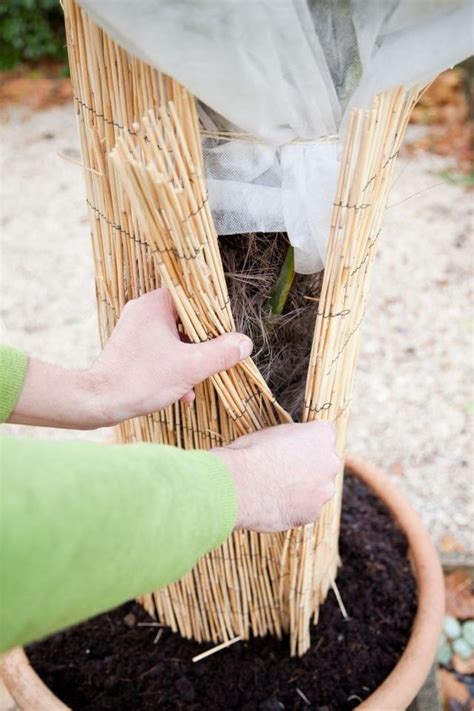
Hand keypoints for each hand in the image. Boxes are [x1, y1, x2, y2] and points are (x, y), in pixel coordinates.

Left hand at [87, 289, 252, 424]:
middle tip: (217, 358)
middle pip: (188, 319)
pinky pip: (162, 350)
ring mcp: (136, 330)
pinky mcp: (132, 348)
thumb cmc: (140, 380)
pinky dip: (175, 367)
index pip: (193, 294)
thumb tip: (244, 344)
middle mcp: (143, 311)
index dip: (213, 312)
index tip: (225, 330)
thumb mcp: (190, 367)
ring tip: (198, 382)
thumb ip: (221, 353)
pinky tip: (183, 391)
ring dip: (191, 359)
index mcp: (155, 305)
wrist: (98, 402)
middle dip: (204, 343)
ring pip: (176, 338)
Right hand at [212, 421, 339, 531]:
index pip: (323, 435)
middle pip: (324, 464)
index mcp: (322, 435)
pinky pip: (306, 509)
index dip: (305, 442)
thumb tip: (289, 446)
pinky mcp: (313, 513)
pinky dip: (293, 508)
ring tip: (274, 490)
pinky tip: (274, 504)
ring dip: (302, 490)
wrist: (239, 485)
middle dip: (308, 467)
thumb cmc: (250, 453)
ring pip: (317, 489)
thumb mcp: (272, 432)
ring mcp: (324, 490)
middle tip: (282, 471)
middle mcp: (330, 462)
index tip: (291, 448)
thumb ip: (291, 439)